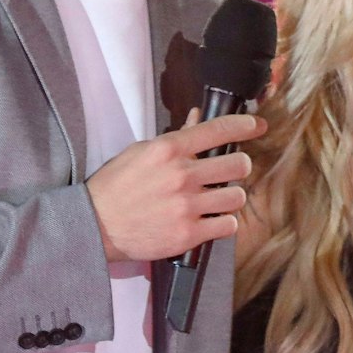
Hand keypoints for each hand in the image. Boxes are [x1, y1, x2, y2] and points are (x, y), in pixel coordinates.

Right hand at [85, 113, 265, 262]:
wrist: (95, 225)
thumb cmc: (115, 187)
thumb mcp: (140, 153)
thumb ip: (174, 138)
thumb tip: (197, 119)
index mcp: (168, 149)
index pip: (218, 129)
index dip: (245, 125)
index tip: (257, 125)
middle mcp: (181, 175)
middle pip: (239, 165)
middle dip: (238, 167)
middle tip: (229, 172)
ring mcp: (186, 206)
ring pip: (237, 197)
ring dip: (230, 198)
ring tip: (216, 200)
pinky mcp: (188, 234)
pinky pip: (228, 225)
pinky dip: (223, 223)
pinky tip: (211, 220)